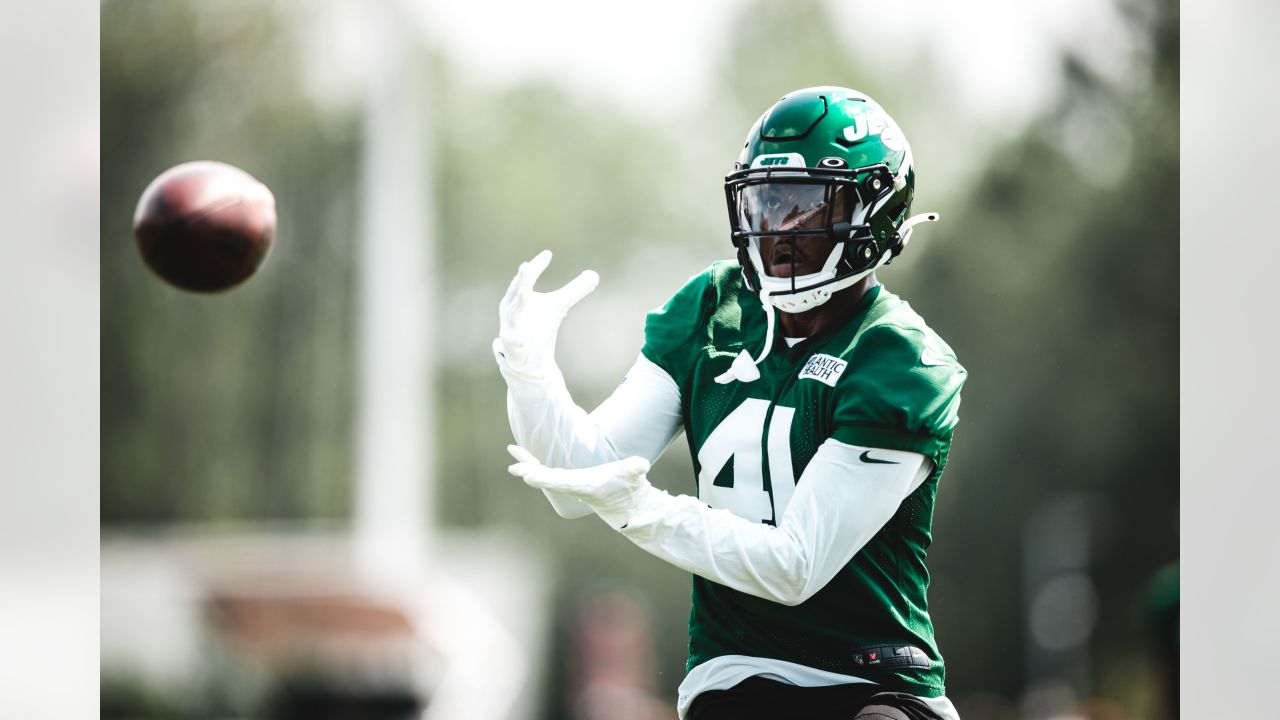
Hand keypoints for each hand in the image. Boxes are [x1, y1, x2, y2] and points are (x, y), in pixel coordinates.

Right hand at [492, 250, 598, 380]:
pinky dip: (515, 340)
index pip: (527, 278)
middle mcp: (511, 309)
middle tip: (526, 266)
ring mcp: (509, 327)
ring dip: (518, 303)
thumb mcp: (558, 306)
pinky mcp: (511, 347)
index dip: (537, 266)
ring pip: (511, 314)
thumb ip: (574, 290)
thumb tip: (595, 274)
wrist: (531, 358)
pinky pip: (512, 342)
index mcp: (520, 296)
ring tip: (526, 292)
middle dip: (521, 279)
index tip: (548, 253)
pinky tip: (522, 341)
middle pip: (516, 291)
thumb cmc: (540, 326)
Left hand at [506, 445, 650, 525]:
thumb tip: (640, 466)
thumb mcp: (635, 475)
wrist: (628, 506)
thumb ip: (636, 470)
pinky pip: (547, 471)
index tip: (529, 477)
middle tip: (514, 467)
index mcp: (585, 485)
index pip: (561, 483)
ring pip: (544, 473)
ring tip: (512, 449)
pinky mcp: (568, 480)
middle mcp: (573, 486)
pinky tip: (524, 458)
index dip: (545, 479)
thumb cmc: (630, 488)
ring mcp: (569, 484)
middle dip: (531, 471)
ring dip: (528, 463)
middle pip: (547, 479)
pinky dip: (535, 463)